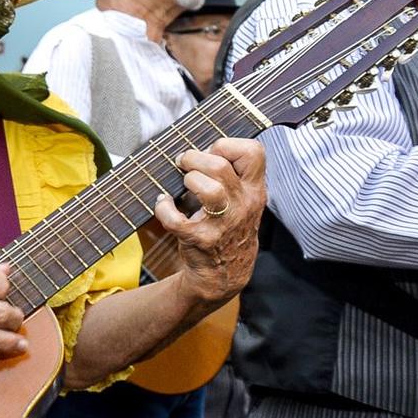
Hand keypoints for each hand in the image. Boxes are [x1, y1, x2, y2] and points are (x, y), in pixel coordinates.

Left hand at [153, 136, 265, 306]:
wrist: (225, 273)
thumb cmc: (229, 227)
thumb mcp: (242, 200)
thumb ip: (232, 175)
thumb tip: (202, 149)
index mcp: (254, 190)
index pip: (254, 152)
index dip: (229, 144)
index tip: (212, 152)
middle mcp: (243, 205)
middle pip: (220, 167)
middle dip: (195, 158)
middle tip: (184, 163)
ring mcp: (222, 224)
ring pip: (209, 190)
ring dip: (189, 181)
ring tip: (182, 184)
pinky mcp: (200, 239)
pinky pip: (176, 219)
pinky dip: (163, 208)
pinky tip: (163, 203)